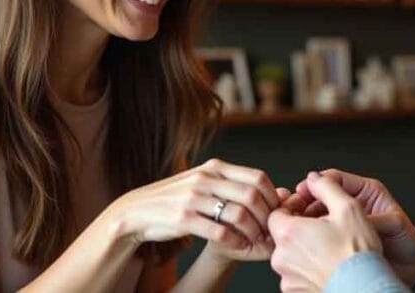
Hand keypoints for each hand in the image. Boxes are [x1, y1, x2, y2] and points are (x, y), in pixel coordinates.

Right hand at [106, 158, 279, 262]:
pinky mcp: (183, 218)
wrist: (138, 211)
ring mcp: (194, 197)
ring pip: (238, 214)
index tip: (276, 213)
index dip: (272, 197)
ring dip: (253, 231)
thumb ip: (230, 183)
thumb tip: (269, 191)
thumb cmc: (177, 198)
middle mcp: (206, 178)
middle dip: (266, 217)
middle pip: (252, 195)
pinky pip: (218, 231)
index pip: (257, 177)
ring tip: (256, 241)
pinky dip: (234, 241)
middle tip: (270, 231)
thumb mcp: (203, 181)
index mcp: (215, 167)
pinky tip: (238, 246)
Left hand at [268, 172, 382, 291]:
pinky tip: (326, 266)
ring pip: (289, 256)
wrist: (364, 289)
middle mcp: (281, 257)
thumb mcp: (348, 208)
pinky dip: (307, 269)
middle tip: (322, 228)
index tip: (308, 209)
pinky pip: (295, 275)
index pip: (276, 212)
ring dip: (303, 249)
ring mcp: (287, 278)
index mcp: (288, 233)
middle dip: (299, 229)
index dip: (292, 208)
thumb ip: (326, 187)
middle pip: (282, 235)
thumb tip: (315, 178)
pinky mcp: (295, 292)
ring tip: (328, 249)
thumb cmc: (357, 255)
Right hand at [292, 169, 414, 285]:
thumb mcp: (392, 224)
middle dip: (306, 200)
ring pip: (318, 213)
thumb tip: (351, 213)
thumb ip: (372, 216)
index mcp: (366, 192)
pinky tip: (304, 239)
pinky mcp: (340, 239)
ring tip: (296, 224)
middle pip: (322, 195)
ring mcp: (345, 222)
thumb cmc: (406, 242)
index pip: (336, 178)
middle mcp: (353, 205)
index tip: (304, 189)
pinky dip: (310, 234)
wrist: (411, 268)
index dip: (318, 182)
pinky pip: (320, 232)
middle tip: (293, 208)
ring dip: (306, 218)